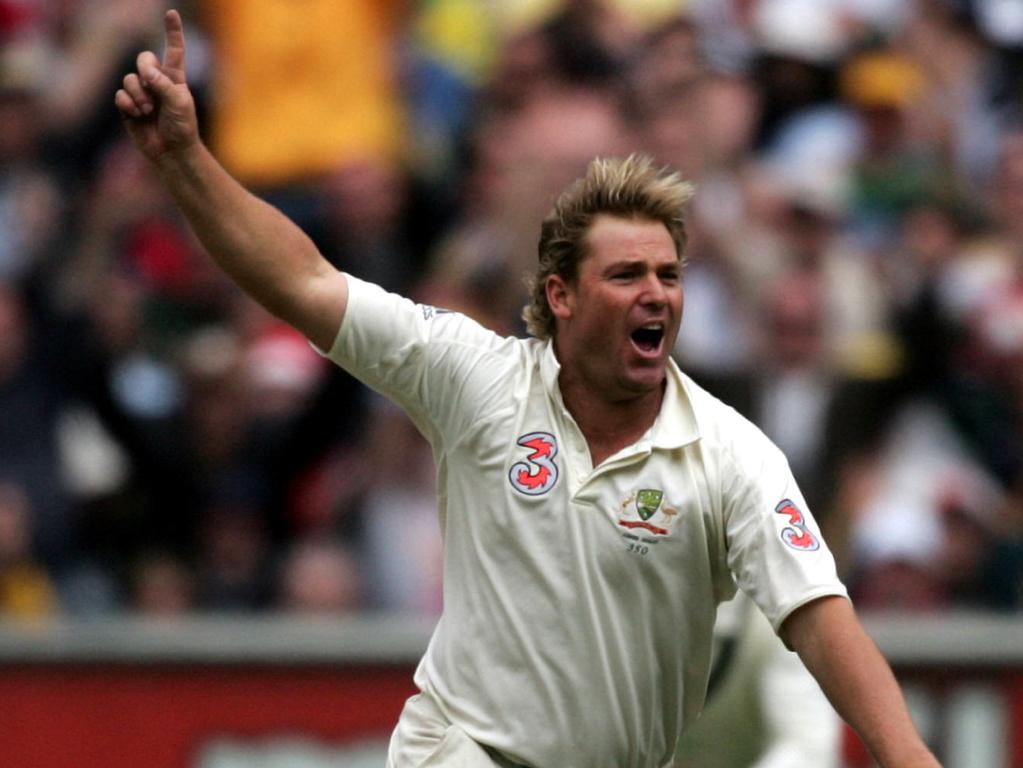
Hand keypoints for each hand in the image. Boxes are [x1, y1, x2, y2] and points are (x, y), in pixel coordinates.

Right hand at [114, 9, 197, 160]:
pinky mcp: (128, 106)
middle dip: (145, 69)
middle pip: (143, 58)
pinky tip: (137, 115)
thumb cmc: (182, 127)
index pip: (174, 50)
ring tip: (149, 111)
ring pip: (129, 78)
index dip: (173, 32)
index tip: (171, 13)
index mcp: (175, 77)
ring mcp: (141, 93)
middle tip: (152, 86)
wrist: (172, 152)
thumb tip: (145, 72)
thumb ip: (164, 84)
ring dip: (138, 95)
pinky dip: (128, 104)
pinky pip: (120, 94)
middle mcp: (157, 81)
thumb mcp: (179, 103)